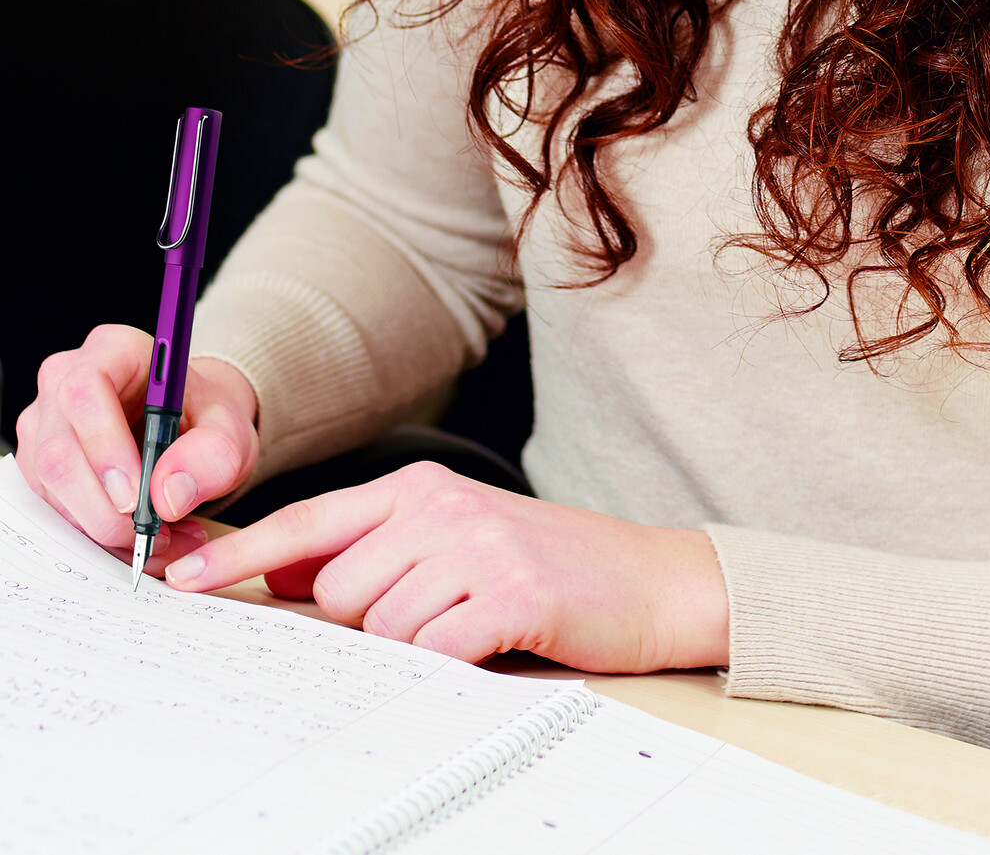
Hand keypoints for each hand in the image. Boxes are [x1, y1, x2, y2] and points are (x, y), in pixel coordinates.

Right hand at [16, 326, 258, 567]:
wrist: (191, 428)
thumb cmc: (204, 417)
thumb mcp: (230, 429)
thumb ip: (213, 454)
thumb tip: (168, 495)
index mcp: (113, 350)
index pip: (85, 391)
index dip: (103, 447)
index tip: (135, 496)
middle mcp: (66, 380)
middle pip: (59, 451)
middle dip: (105, 508)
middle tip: (154, 535)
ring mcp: (45, 423)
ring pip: (52, 488)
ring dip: (104, 528)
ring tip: (162, 538)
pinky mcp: (40, 462)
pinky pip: (53, 508)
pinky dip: (95, 534)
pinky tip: (138, 536)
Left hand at [165, 463, 730, 670]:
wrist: (649, 578)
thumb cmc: (544, 564)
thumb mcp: (456, 535)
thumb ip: (375, 548)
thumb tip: (284, 575)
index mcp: (419, 486)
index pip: (309, 520)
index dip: (241, 552)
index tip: (180, 576)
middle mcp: (441, 505)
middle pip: (341, 590)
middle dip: (370, 622)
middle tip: (437, 615)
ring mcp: (478, 547)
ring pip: (384, 628)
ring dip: (418, 645)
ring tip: (472, 625)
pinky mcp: (513, 595)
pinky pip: (435, 650)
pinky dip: (453, 663)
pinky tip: (493, 640)